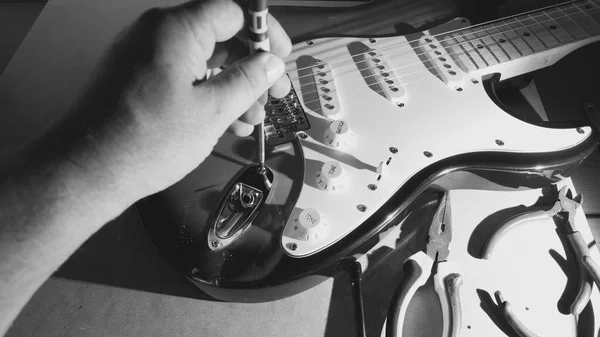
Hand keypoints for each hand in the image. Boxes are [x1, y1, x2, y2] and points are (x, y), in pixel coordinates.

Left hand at [58, 0, 291, 202]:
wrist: (87, 172)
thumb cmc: (143, 142)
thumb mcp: (213, 111)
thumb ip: (248, 81)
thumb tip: (270, 64)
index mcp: (176, 29)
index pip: (233, 13)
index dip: (263, 35)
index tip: (280, 59)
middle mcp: (156, 34)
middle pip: (218, 36)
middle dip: (250, 68)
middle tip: (272, 95)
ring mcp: (143, 56)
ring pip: (201, 61)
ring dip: (231, 88)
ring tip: (250, 119)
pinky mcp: (135, 78)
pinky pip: (180, 76)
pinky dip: (205, 94)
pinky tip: (223, 122)